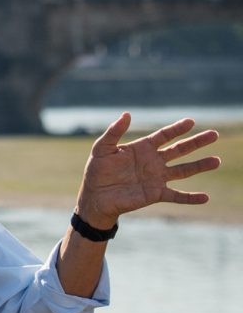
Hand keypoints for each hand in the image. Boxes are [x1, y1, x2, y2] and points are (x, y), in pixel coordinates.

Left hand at [76, 112, 220, 228]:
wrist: (96, 197)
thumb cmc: (97, 171)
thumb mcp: (102, 148)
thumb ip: (114, 132)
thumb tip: (127, 114)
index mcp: (142, 148)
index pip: (164, 136)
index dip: (177, 128)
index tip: (191, 121)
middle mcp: (153, 162)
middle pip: (179, 149)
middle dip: (196, 142)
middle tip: (214, 134)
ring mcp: (156, 178)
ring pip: (183, 170)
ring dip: (200, 165)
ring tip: (216, 160)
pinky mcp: (155, 194)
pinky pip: (176, 196)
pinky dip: (190, 197)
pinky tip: (205, 197)